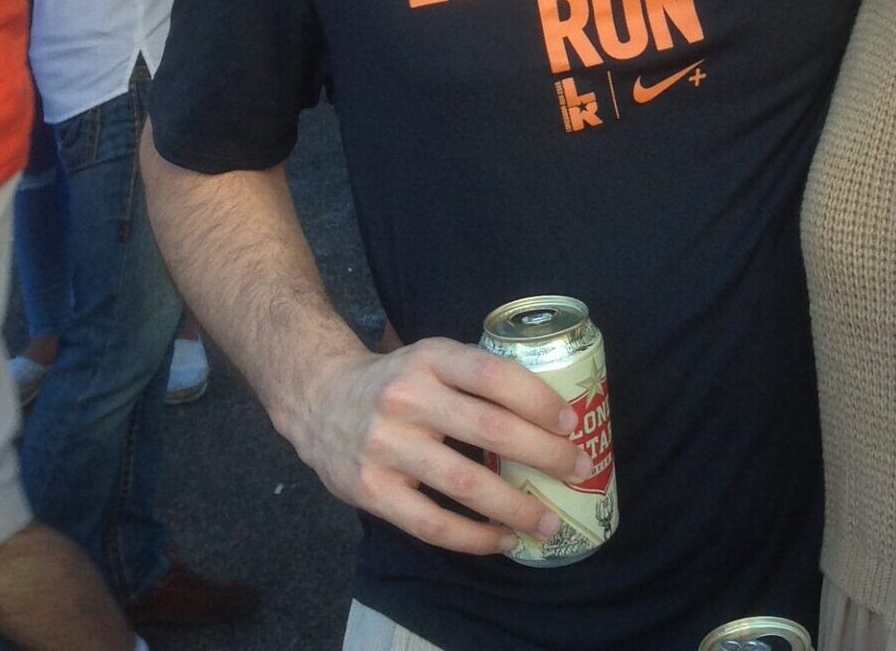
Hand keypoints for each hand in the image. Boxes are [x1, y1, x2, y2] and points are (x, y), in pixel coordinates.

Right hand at [288, 338, 590, 553]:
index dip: (537, 398)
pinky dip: (475, 536)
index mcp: (430, 357)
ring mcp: (387, 447)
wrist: (319, 399)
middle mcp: (408, 398)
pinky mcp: (372, 491)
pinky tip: (503, 539)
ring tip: (549, 521)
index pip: (492, 374)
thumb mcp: (431, 357)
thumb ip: (475, 376)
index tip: (570, 421)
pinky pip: (432, 524)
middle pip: (489, 429)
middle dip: (542, 453)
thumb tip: (549, 409)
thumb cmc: (395, 379)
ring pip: (465, 484)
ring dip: (516, 506)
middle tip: (577, 467)